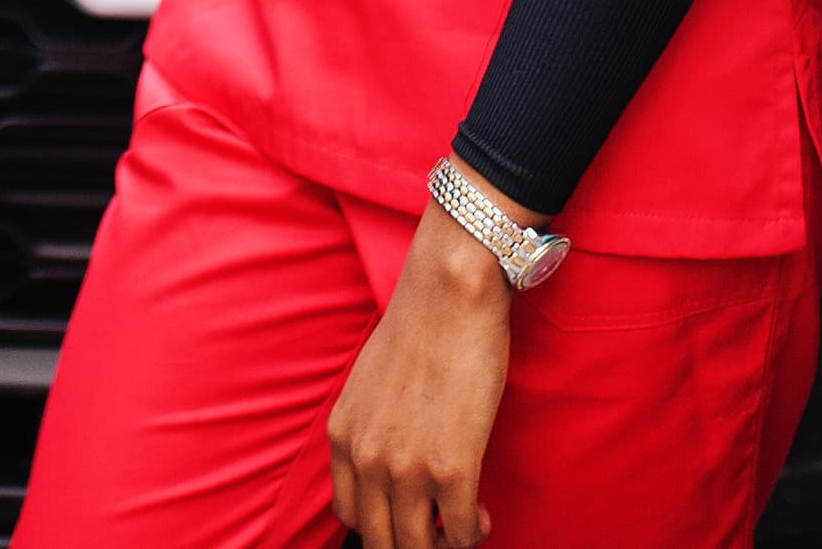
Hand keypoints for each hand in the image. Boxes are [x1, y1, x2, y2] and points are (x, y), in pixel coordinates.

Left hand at [328, 211, 512, 548]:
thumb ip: (371, 427)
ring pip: (417, 545)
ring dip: (444, 544)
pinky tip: (480, 516)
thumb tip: (392, 461)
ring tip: (462, 527)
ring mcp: (405, 467)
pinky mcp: (450, 468)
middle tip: (438, 532)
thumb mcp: (369, 385)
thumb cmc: (419, 330)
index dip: (379, 526)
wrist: (449, 296)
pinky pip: (458, 531)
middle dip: (410, 544)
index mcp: (341, 436)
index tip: (405, 519)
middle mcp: (365, 458)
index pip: (347, 513)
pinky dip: (471, 533)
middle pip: (378, 539)